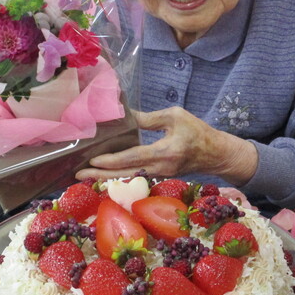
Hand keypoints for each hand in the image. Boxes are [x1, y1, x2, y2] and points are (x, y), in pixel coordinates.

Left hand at [75, 107, 257, 184]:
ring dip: (106, 178)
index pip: (134, 157)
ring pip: (128, 178)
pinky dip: (118, 176)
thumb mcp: (175, 116)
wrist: (216, 154)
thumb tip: (126, 115)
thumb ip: (149, 118)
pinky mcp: (159, 177)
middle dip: (100, 175)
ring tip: (85, 176)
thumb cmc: (197, 131)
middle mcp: (160, 168)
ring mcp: (159, 176)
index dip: (113, 159)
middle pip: (125, 174)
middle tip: (77, 175)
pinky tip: (103, 174)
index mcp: (165, 152)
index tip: (94, 159)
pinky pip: (135, 178)